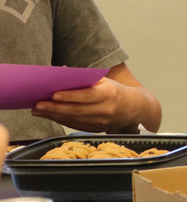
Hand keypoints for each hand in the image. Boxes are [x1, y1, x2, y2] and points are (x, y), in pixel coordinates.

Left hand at [30, 63, 161, 133]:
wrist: (134, 108)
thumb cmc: (115, 91)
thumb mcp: (104, 81)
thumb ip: (84, 78)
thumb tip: (61, 72)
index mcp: (109, 94)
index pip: (87, 96)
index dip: (70, 96)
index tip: (54, 94)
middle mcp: (106, 109)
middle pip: (77, 110)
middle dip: (55, 107)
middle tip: (38, 104)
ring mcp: (101, 122)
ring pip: (74, 119)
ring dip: (54, 115)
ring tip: (38, 110)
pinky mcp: (96, 130)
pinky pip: (76, 125)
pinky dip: (61, 120)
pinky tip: (50, 115)